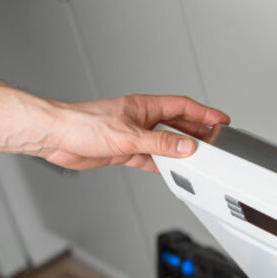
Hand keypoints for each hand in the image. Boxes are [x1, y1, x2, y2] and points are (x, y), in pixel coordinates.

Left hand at [40, 94, 229, 172]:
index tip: (221, 120)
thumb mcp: (128, 136)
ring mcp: (133, 135)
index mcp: (144, 107)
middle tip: (214, 141)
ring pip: (164, 143)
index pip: (182, 107)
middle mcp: (140, 119)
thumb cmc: (82, 124)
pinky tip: (170, 171)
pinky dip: (161, 165)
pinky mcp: (123, 151)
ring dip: (179, 151)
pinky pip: (150, 158)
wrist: (55, 137)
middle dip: (197, 133)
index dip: (204, 113)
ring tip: (197, 159)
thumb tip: (186, 147)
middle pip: (177, 125)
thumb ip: (160, 143)